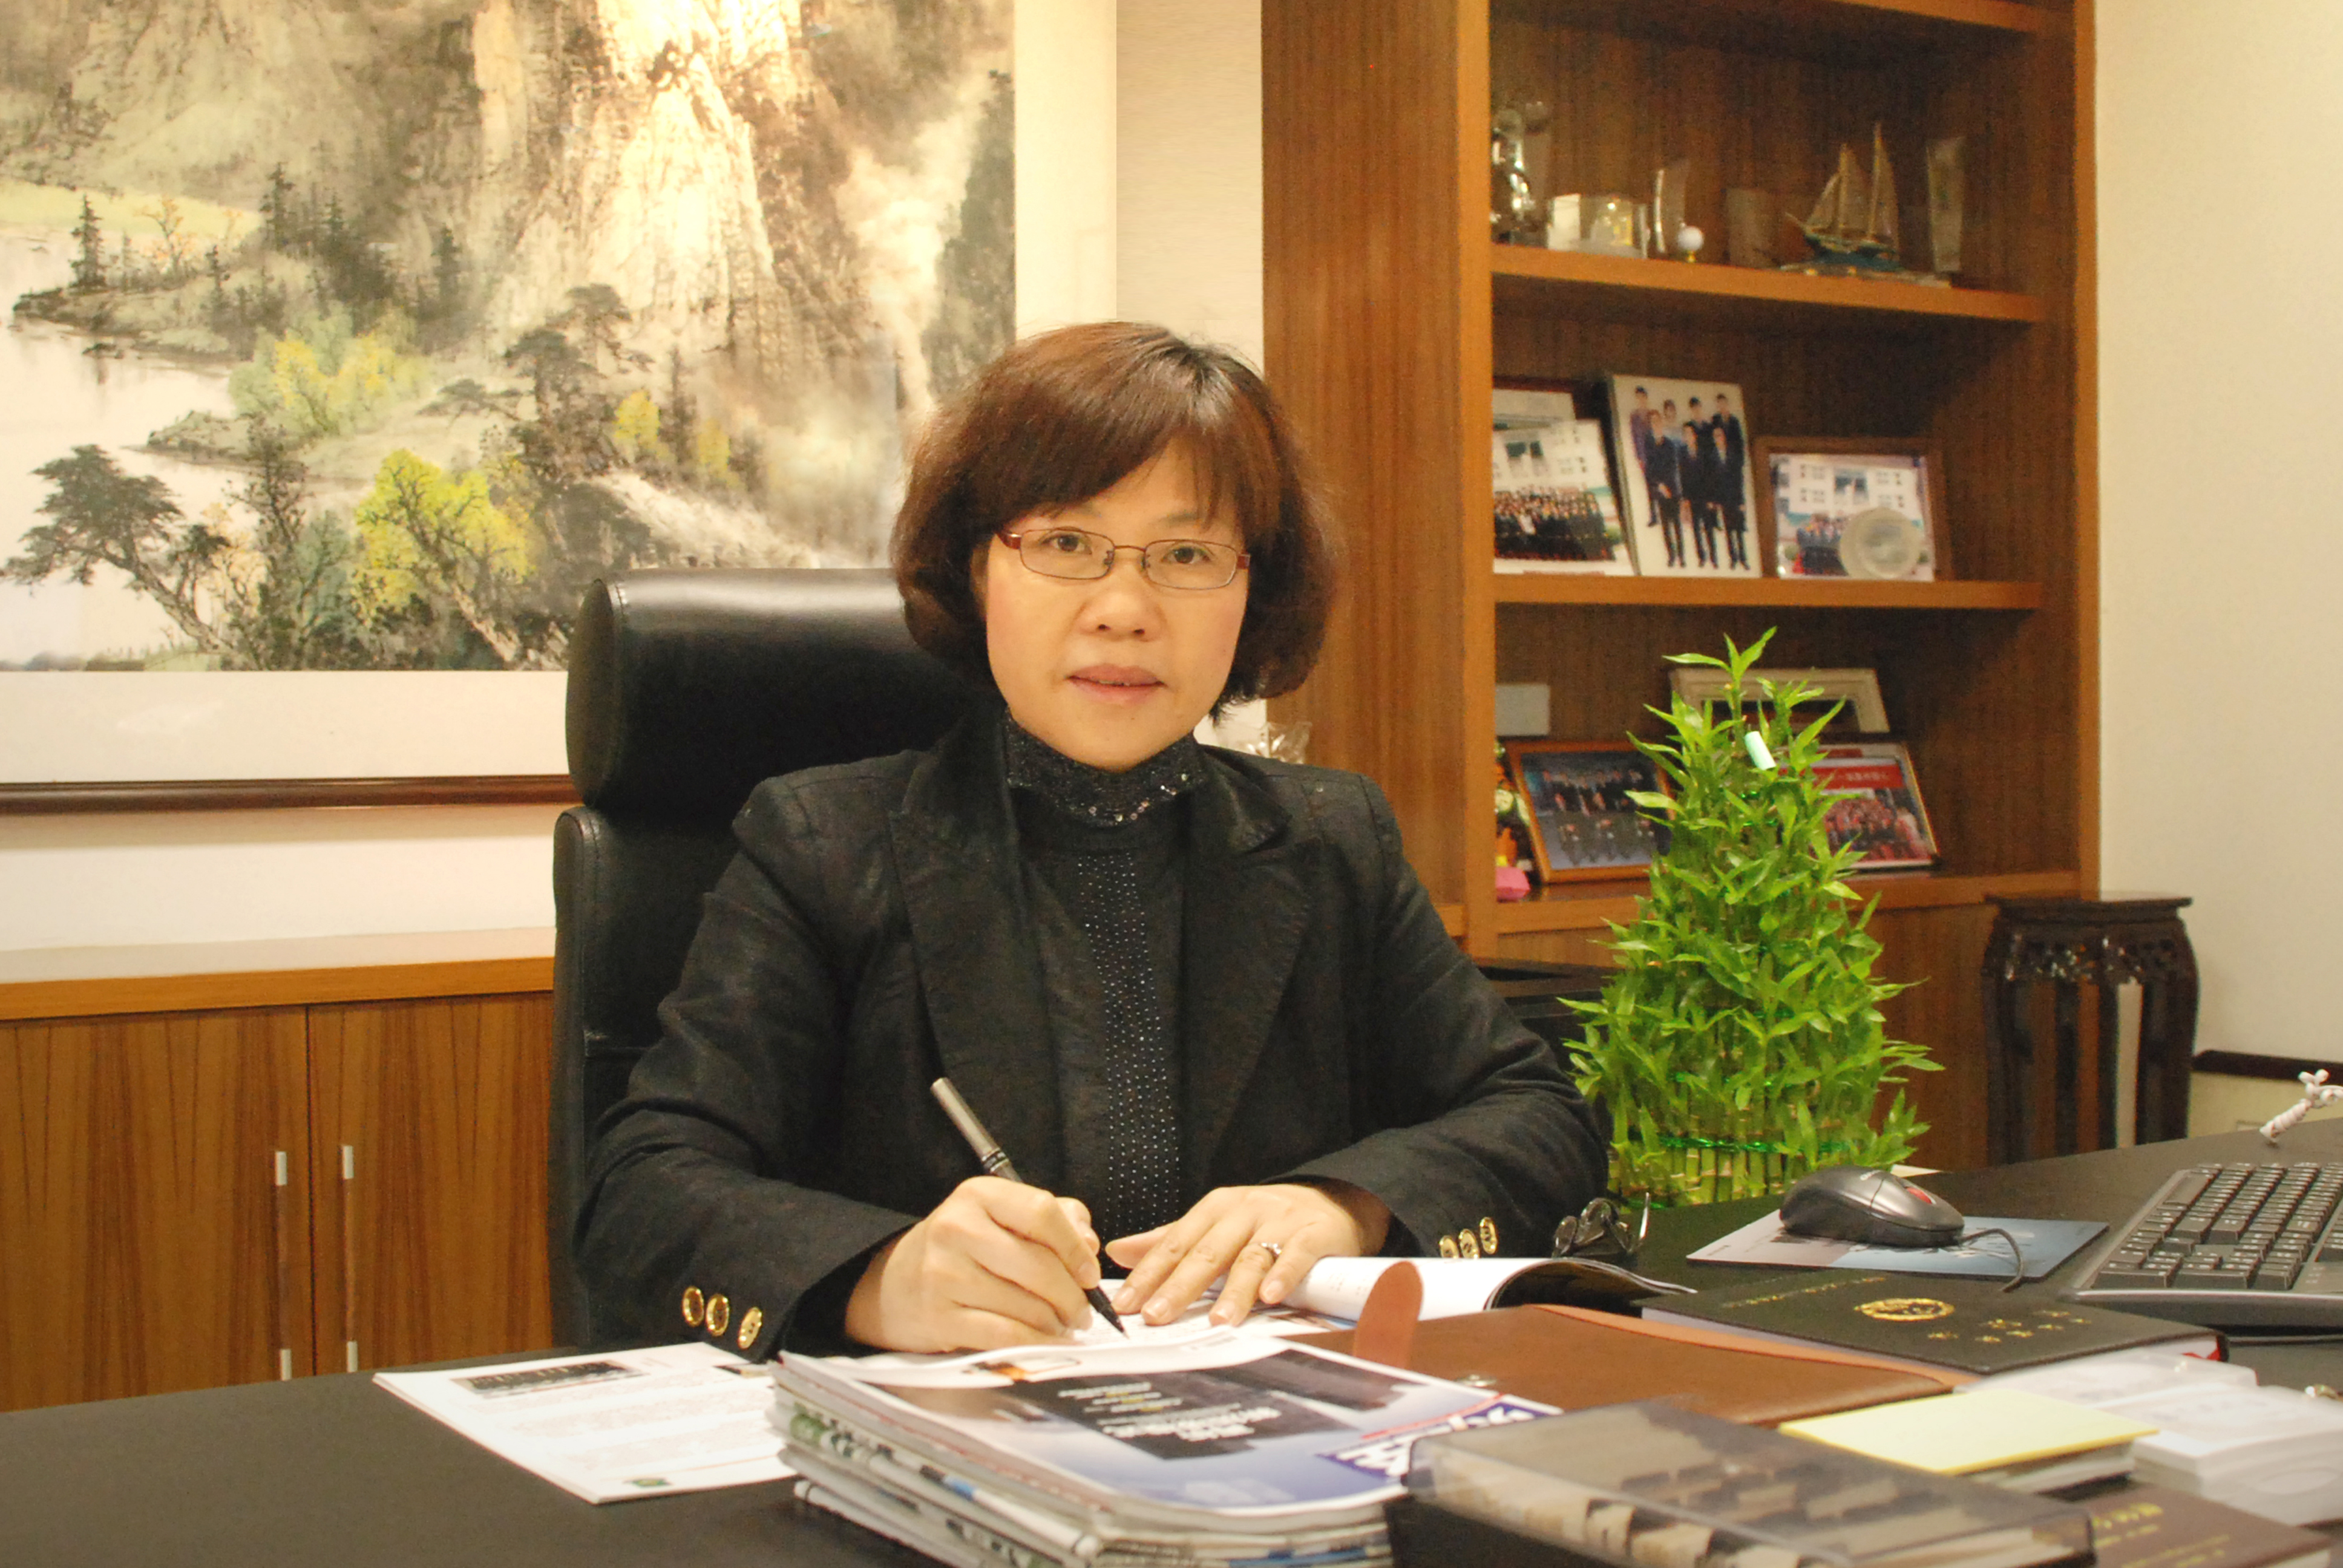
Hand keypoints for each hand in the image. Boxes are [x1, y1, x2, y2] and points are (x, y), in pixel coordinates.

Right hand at [843, 1177, 1102, 1352]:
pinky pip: (1005, 1336)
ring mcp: (944, 1274)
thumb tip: (1090, 1244)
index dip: (1075, 1247)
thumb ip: (1055, 1219)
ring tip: (1062, 1326)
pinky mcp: (940, 1317)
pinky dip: (1034, 1343)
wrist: (896, 1284)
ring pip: (1026, 1305)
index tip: (1090, 1274)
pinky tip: (1045, 1342)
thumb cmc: (963, 1249)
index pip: (1041, 1212)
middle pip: (1039, 1265)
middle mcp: (957, 1228)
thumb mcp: (1001, 1216)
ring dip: (1055, 1323)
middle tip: (1082, 1312)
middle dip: (1072, 1296)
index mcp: (978, 1196)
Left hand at [1104, 1182, 1390, 1327]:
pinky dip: (1284, 1275)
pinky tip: (1271, 1297)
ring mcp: (1280, 1221)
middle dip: (1179, 1287)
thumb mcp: (1215, 1225)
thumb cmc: (1264, 1220)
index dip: (1149, 1274)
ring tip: (1217, 1322)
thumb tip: (1117, 1251)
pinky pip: (1297, 1254)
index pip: (1175, 1245)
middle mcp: (1244, 1211)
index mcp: (1215, 1209)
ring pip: (1251, 1257)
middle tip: (1156, 1318)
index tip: (1126, 1305)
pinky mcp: (1315, 1232)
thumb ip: (1169, 1241)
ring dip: (1233, 1291)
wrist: (1331, 1200)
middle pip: (1207, 1252)